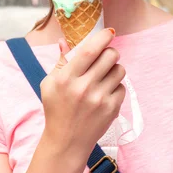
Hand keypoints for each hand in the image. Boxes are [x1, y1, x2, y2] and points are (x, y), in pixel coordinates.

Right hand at [40, 29, 125, 161]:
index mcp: (66, 78)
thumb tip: (65, 40)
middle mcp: (84, 87)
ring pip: (120, 70)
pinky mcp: (112, 109)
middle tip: (105, 56)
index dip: (103, 37)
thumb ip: (60, 61)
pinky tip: (105, 92)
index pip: (90, 50)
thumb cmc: (56, 109)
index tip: (109, 32)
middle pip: (110, 56)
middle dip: (110, 52)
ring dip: (114, 69)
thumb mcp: (50, 84)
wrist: (67, 141)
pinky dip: (116, 86)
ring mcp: (100, 99)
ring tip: (104, 76)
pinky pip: (123, 87)